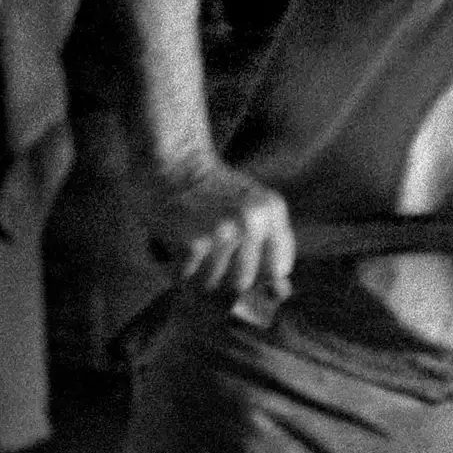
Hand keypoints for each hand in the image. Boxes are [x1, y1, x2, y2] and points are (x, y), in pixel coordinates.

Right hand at [141, 162, 295, 302]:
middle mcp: (252, 221)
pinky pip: (187, 278)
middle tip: (206, 253)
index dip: (257, 274)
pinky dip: (176, 269)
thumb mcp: (250, 208)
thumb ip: (268, 249)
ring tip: (189, 245)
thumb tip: (283, 294)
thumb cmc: (209, 188)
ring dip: (196, 274)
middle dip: (222, 277)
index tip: (237, 260)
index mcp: (272, 210)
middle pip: (243, 283)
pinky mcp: (193, 242)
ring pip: (213, 284)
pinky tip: (174, 244)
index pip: (277, 270)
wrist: (170, 158)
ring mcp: (223, 231)